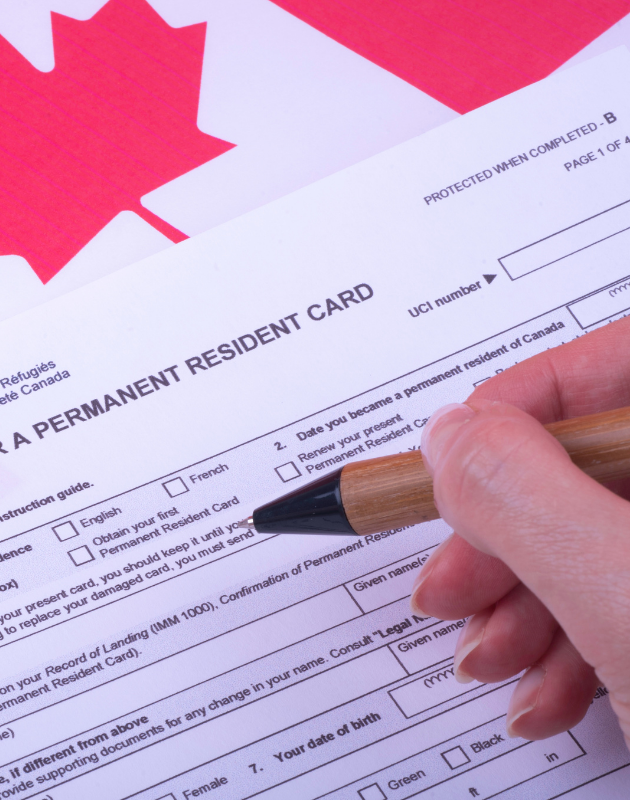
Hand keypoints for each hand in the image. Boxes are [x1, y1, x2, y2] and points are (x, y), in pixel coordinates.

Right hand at [411, 316, 629, 745]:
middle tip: (457, 586)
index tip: (448, 474)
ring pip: (592, 540)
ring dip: (520, 606)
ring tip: (496, 660)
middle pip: (584, 464)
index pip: (603, 365)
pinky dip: (567, 647)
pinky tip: (547, 691)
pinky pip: (617, 597)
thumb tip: (450, 439)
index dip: (508, 416)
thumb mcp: (620, 590)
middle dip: (503, 540)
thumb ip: (522, 496)